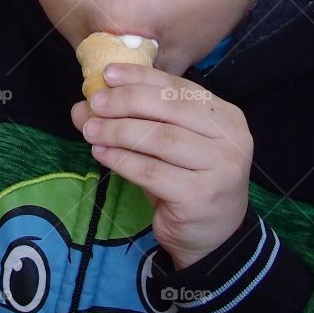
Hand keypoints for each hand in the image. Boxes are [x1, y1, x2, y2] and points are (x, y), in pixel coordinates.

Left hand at [70, 63, 252, 269]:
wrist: (212, 237)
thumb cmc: (186, 182)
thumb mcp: (162, 148)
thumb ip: (132, 121)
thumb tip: (83, 107)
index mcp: (225, 117)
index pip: (179, 87)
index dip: (141, 77)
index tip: (107, 75)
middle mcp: (230, 138)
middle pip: (170, 109)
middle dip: (126, 102)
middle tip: (94, 105)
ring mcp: (220, 167)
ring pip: (159, 139)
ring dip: (118, 131)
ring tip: (91, 131)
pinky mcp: (201, 195)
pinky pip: (151, 172)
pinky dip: (121, 160)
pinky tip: (101, 154)